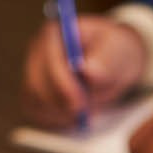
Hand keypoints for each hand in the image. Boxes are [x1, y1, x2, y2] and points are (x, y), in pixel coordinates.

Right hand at [21, 14, 146, 128]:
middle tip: (83, 116)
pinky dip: (53, 120)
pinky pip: (35, 111)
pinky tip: (72, 119)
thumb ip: (104, 61)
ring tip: (83, 115)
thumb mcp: (119, 51)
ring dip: (58, 113)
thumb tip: (86, 70)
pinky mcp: (34, 92)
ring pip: (34, 100)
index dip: (61, 83)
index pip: (48, 58)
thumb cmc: (115, 51)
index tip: (79, 103)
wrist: (112, 61)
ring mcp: (33, 71)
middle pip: (35, 83)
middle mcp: (38, 50)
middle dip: (59, 104)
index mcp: (56, 32)